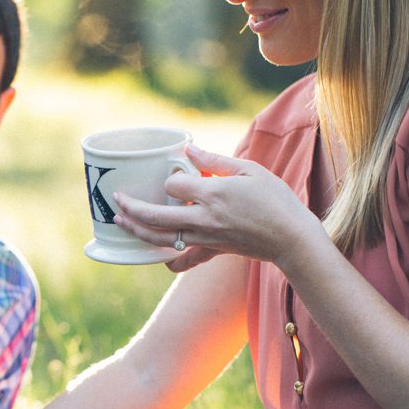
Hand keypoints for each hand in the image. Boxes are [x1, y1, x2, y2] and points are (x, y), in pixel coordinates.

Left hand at [114, 146, 317, 271]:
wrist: (292, 238)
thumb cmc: (276, 200)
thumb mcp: (249, 170)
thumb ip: (215, 160)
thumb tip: (188, 148)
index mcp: (212, 193)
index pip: (174, 184)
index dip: (171, 177)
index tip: (178, 172)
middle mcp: (204, 218)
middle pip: (155, 215)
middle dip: (130, 207)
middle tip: (115, 199)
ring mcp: (206, 238)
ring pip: (162, 238)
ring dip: (137, 231)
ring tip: (120, 222)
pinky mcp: (213, 251)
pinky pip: (186, 260)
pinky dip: (170, 261)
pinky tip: (160, 257)